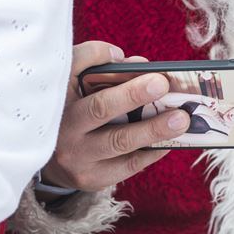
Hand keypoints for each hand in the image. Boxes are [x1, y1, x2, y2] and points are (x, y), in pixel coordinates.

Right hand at [40, 41, 190, 192]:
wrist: (52, 162)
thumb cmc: (75, 112)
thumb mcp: (78, 87)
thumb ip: (102, 69)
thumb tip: (138, 64)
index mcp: (57, 95)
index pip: (72, 67)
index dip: (95, 56)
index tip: (123, 55)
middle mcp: (62, 126)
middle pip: (99, 107)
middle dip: (133, 94)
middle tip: (162, 83)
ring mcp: (75, 156)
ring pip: (119, 140)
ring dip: (154, 128)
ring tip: (181, 118)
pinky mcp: (90, 178)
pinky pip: (128, 165)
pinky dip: (152, 150)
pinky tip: (170, 140)